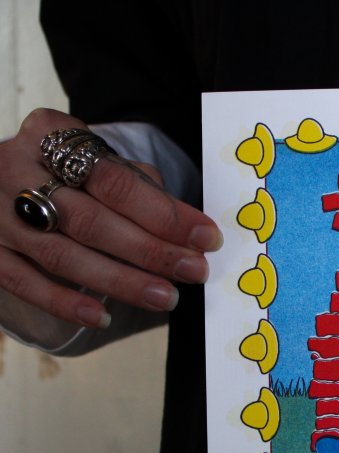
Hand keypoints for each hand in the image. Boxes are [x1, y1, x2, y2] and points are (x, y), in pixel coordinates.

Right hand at [0, 108, 220, 328]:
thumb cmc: (65, 170)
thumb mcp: (97, 159)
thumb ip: (138, 185)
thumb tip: (187, 227)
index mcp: (49, 135)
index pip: (115, 181)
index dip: (164, 213)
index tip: (206, 237)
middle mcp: (14, 168)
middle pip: (90, 220)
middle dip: (150, 250)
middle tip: (194, 271)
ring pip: (62, 255)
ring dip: (119, 281)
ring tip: (165, 297)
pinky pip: (23, 283)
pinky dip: (65, 303)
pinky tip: (103, 317)